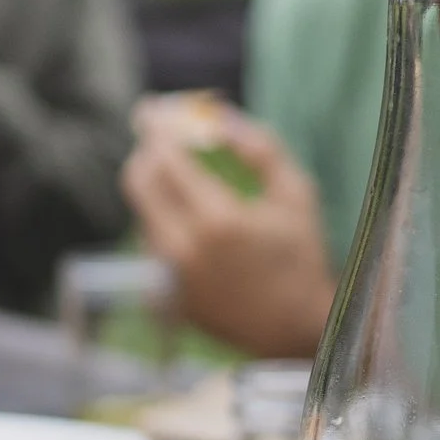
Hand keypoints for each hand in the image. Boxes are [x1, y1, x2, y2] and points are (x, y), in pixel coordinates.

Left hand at [122, 102, 335, 358]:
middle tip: (164, 143)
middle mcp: (184, 247)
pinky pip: (151, 245)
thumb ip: (259, 148)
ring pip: (144, 213)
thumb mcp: (295, 194)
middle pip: (138, 181)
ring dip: (160, 192)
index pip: (166, 157)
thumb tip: (220, 115)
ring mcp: (169, 275)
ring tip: (196, 192)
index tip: (149, 109)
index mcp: (219, 219)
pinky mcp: (163, 295)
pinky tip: (200, 233)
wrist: (295, 330)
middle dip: (148, 154)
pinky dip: (166, 226)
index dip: (155, 127)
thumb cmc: (302, 257)